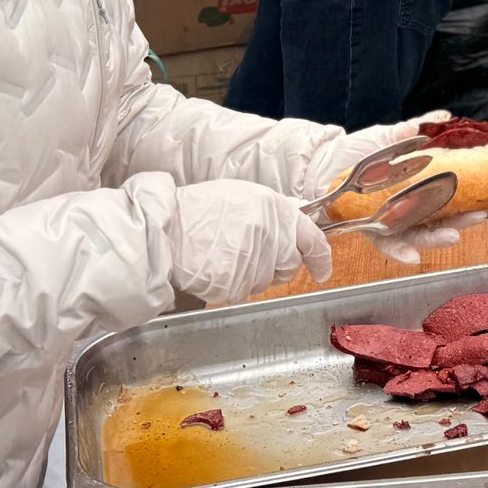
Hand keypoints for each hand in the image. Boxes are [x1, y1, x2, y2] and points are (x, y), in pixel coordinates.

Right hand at [167, 178, 331, 303]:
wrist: (164, 228)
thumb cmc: (198, 210)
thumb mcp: (243, 196)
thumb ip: (273, 213)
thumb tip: (295, 224)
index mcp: (275, 209)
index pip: (312, 239)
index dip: (321, 258)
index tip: (323, 270)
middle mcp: (270, 235)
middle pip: (290, 266)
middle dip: (277, 266)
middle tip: (251, 254)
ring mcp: (254, 261)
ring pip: (265, 281)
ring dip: (251, 274)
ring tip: (224, 254)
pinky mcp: (236, 284)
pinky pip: (242, 291)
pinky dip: (231, 285)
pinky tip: (215, 267)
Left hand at [302, 110, 483, 264]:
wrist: (319, 162)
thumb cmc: (352, 151)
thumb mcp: (388, 137)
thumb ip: (415, 129)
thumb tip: (445, 116)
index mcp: (413, 190)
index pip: (445, 201)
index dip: (466, 205)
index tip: (487, 204)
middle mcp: (403, 210)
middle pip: (436, 222)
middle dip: (458, 223)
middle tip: (478, 217)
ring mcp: (387, 222)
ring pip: (416, 236)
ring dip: (435, 240)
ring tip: (452, 237)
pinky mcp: (367, 230)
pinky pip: (385, 244)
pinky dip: (400, 252)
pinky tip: (413, 257)